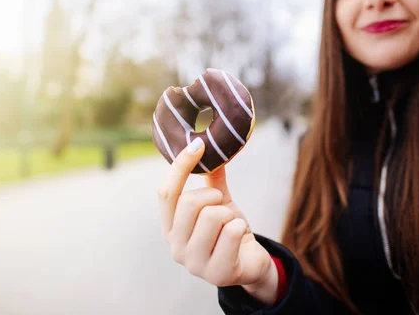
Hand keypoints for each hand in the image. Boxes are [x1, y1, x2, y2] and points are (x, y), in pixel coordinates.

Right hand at [158, 137, 278, 304]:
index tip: (199, 145)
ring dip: (229, 214)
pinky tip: (240, 237)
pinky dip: (240, 226)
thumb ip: (211, 181)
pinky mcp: (218, 273)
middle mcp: (176, 248)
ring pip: (211, 216)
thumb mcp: (219, 204)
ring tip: (231, 224)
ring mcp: (195, 264)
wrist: (252, 264)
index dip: (180, 166)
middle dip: (213, 196)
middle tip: (223, 205)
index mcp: (170, 228)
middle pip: (189, 203)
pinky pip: (231, 232)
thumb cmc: (230, 233)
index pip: (166, 193)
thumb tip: (209, 147)